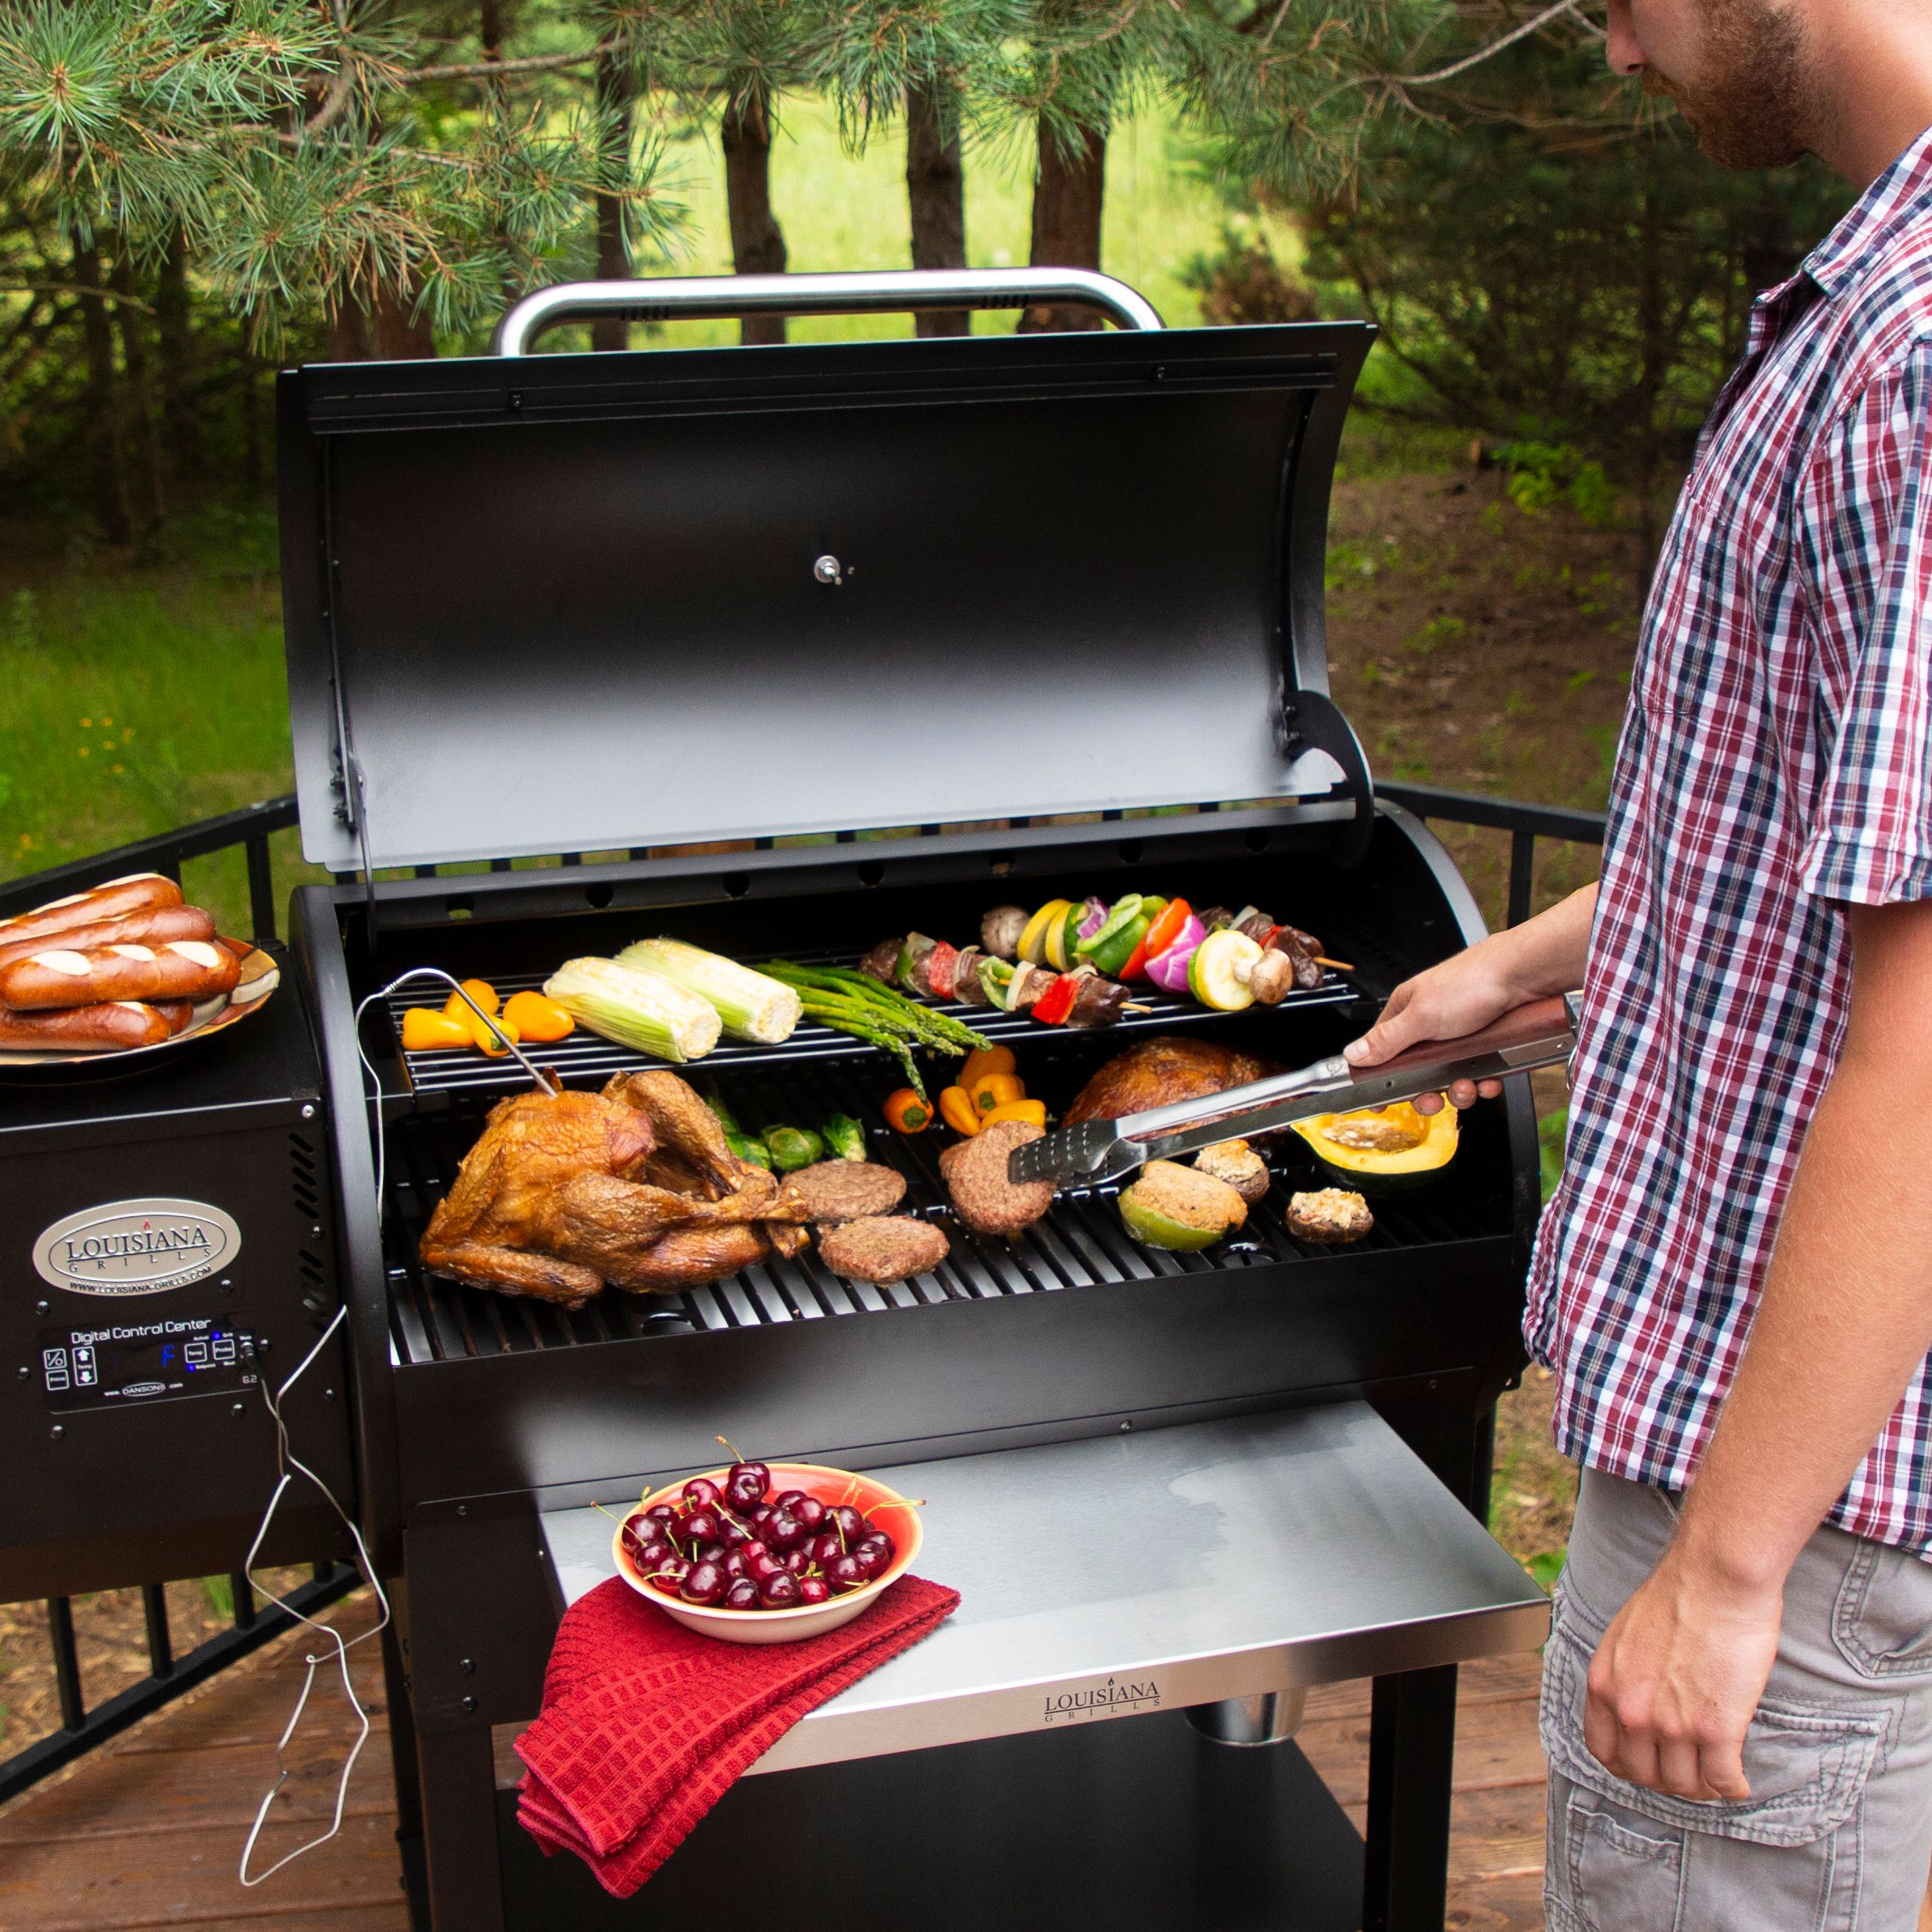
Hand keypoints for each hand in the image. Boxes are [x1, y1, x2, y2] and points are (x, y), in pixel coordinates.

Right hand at [1343, 941, 1520, 1112]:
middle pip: (1418, 1073)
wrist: (1525, 976)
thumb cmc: (1473, 981)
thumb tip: (1353, 1054)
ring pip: (1451, 1076)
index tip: (1379, 1102)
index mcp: (1407, 1013)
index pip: (1382, 1051)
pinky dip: (1484, 1081)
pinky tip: (1489, 1077)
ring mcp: (1460, 1036)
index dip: (1381, 1078)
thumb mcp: (1422, 1016)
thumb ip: (1386, 1040)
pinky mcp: (1486, 1044)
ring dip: (1460, 1089)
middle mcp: (1431, 1025)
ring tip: (1468, 1084)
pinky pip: (1479, 1073)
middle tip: (1433, 1099)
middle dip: (1428, 1091)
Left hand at [1584, 1546, 1780, 1801]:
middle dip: (1669, 1778)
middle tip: (1690, 1771)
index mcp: (1604, 1685)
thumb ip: (1624, 1676)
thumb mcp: (1625, 1637)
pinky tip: (1738, 1781)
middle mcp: (1632, 1710)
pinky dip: (1733, 1788)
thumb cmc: (1678, 1597)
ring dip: (1703, 1786)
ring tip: (1716, 1775)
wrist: (1714, 1577)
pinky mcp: (1716, 1729)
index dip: (1629, 1766)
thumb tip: (1636, 1705)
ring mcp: (1673, 1724)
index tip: (1649, 1765)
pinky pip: (1724, 1782)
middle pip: (1646, 1775)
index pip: (1604, 1752)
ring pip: (1685, 1785)